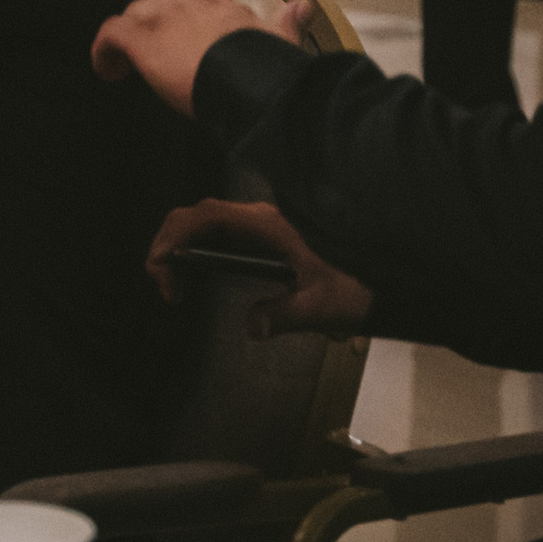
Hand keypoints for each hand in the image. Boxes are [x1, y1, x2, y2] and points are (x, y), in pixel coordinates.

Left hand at [91, 0, 312, 117]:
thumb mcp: (280, 40)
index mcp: (220, 4)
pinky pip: (109, 35)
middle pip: (157, 4)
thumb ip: (286, 23)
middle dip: (153, 27)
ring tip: (126, 66)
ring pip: (132, 17)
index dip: (182, 23)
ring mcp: (160, 17)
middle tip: (155, 56)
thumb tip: (305, 6)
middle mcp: (187, 3)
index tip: (185, 44)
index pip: (192, 3)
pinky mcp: (139, 37)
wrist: (245, 77)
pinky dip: (103, 52)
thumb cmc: (265, 65)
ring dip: (128, 39)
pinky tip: (107, 71)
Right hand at [147, 199, 374, 338]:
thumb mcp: (322, 305)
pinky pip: (214, 233)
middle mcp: (258, 218)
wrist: (380, 281)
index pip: (209, 216)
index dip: (176, 235)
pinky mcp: (257, 236)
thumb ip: (285, 315)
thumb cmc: (355, 287)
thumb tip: (250, 326)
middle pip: (196, 215)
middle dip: (168, 244)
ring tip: (174, 285)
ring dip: (178, 247)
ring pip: (202, 222)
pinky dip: (193, 250)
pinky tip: (192, 277)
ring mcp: (256, 225)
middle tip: (165, 286)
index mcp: (269, 226)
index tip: (162, 265)